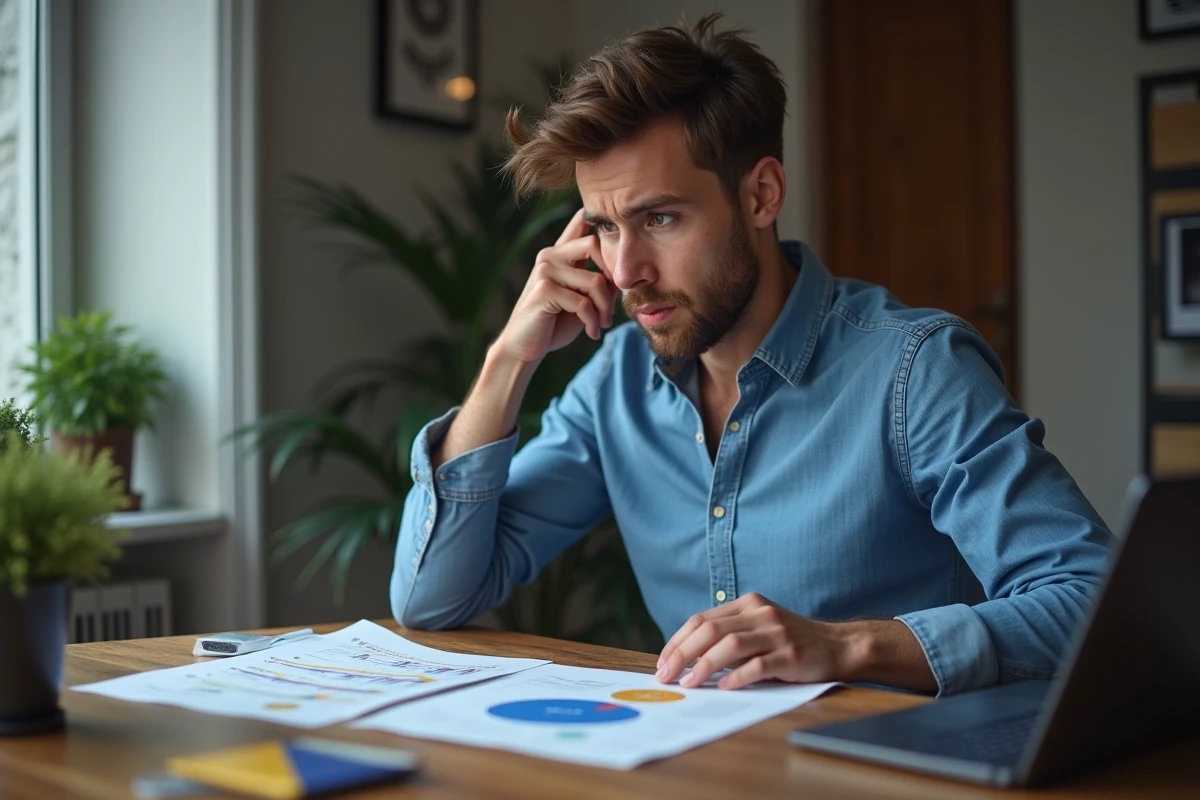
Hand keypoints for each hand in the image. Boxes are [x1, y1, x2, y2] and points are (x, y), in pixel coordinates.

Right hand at [493, 208, 615, 364]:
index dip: (602, 221)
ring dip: (604, 308)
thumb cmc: (555, 323)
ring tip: (602, 324)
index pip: (581, 221)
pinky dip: (592, 321)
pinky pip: (583, 302)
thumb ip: (600, 282)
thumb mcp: (583, 299)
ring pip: (595, 281)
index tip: (622, 238)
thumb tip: (623, 274)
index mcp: (559, 253)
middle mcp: (550, 255)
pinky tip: (591, 332)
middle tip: (612, 306)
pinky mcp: (544, 290)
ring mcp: (545, 271)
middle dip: (613, 278)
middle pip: (595, 244)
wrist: (525, 347)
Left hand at [655, 593, 850, 689]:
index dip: (678, 641)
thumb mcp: (759, 627)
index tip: (663, 662)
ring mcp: (776, 633)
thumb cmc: (792, 641)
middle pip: (710, 630)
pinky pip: (758, 665)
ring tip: (689, 683)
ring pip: (730, 644)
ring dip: (704, 665)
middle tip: (666, 676)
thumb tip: (687, 658)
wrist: (838, 646)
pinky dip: (737, 676)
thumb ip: (729, 635)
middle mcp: (760, 614)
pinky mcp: (791, 654)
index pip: (701, 619)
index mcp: (748, 604)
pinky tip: (723, 687)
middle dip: (682, 653)